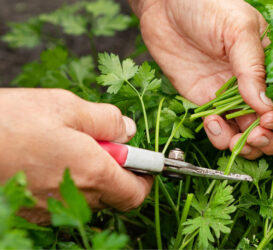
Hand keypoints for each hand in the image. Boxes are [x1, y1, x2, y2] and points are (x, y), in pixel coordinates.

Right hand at [0, 88, 152, 224]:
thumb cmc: (10, 121)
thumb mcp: (65, 106)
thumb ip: (106, 120)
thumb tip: (128, 130)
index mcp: (93, 174)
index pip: (136, 193)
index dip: (144, 177)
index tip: (141, 161)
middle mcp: (75, 200)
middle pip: (111, 195)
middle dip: (112, 170)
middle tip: (93, 143)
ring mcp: (49, 212)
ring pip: (85, 199)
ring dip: (85, 177)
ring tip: (60, 148)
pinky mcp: (29, 214)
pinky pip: (59, 203)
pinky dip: (62, 184)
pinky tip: (43, 162)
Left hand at [131, 0, 272, 158]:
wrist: (166, 4)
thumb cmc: (209, 5)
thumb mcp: (239, 29)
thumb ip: (253, 68)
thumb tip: (265, 107)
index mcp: (270, 66)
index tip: (269, 119)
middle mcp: (252, 86)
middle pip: (271, 127)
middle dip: (267, 139)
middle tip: (255, 136)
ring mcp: (229, 97)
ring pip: (246, 136)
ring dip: (245, 146)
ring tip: (235, 138)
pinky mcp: (206, 103)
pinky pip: (219, 131)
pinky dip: (219, 137)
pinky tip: (212, 122)